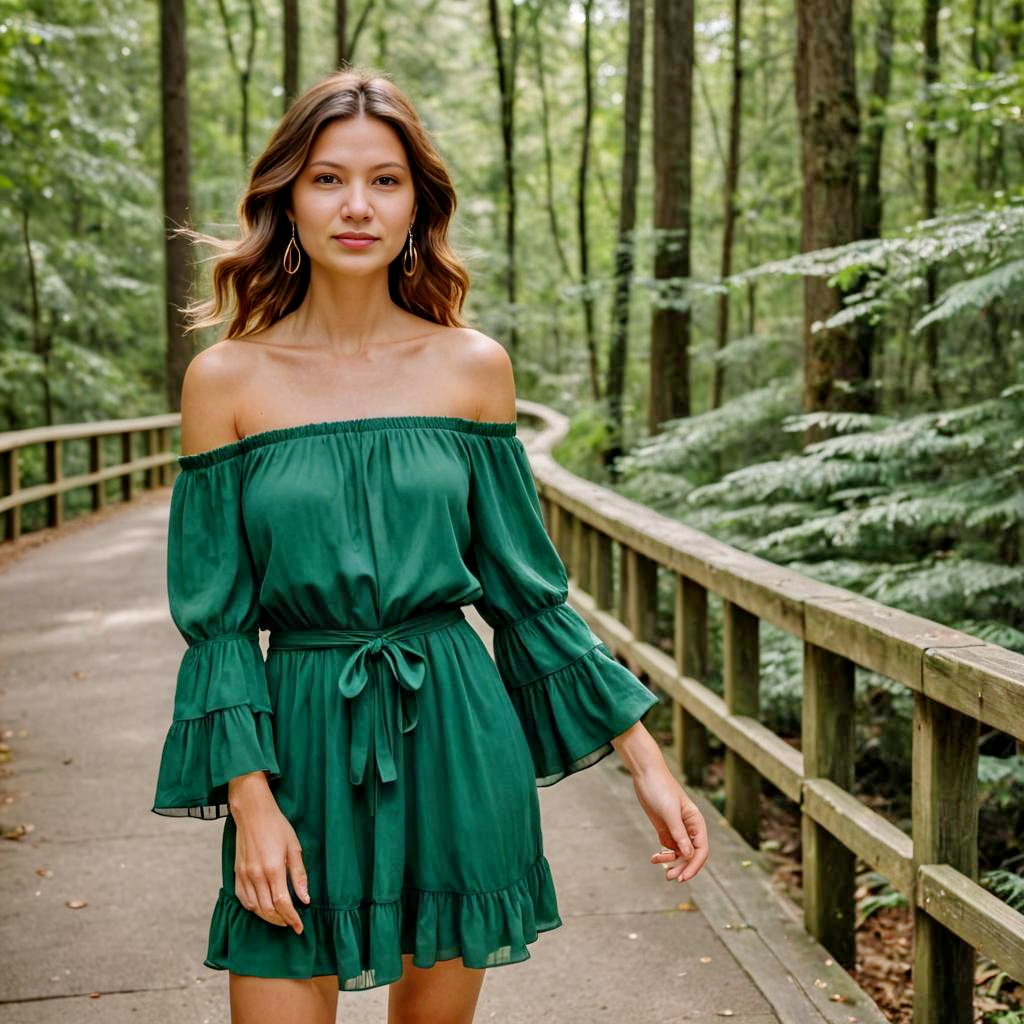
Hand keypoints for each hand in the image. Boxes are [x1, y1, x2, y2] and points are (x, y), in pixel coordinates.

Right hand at [229, 775, 309, 933]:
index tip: (300, 928)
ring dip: (268, 917)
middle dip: (281, 921)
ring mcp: (244, 875)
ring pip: (254, 908)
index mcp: (273, 869)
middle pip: (268, 910)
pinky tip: (262, 907)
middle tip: (292, 924)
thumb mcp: (294, 847)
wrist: (252, 813)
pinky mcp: (237, 873)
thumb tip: (305, 899)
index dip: (292, 919)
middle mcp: (256, 876)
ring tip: (280, 918)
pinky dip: (253, 908)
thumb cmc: (277, 827)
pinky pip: (243, 899)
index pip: (282, 904)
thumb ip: (299, 875)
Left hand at [632, 765, 709, 882]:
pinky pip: (668, 847)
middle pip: (691, 854)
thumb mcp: (669, 812)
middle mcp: (689, 827)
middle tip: (670, 878)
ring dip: (671, 862)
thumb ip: (679, 833)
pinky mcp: (664, 828)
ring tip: (660, 867)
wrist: (645, 774)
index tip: (683, 878)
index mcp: (696, 822)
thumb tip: (690, 855)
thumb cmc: (660, 789)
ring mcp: (676, 828)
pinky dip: (663, 855)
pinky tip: (654, 858)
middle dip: (682, 867)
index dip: (694, 866)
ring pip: (679, 853)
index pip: (701, 850)